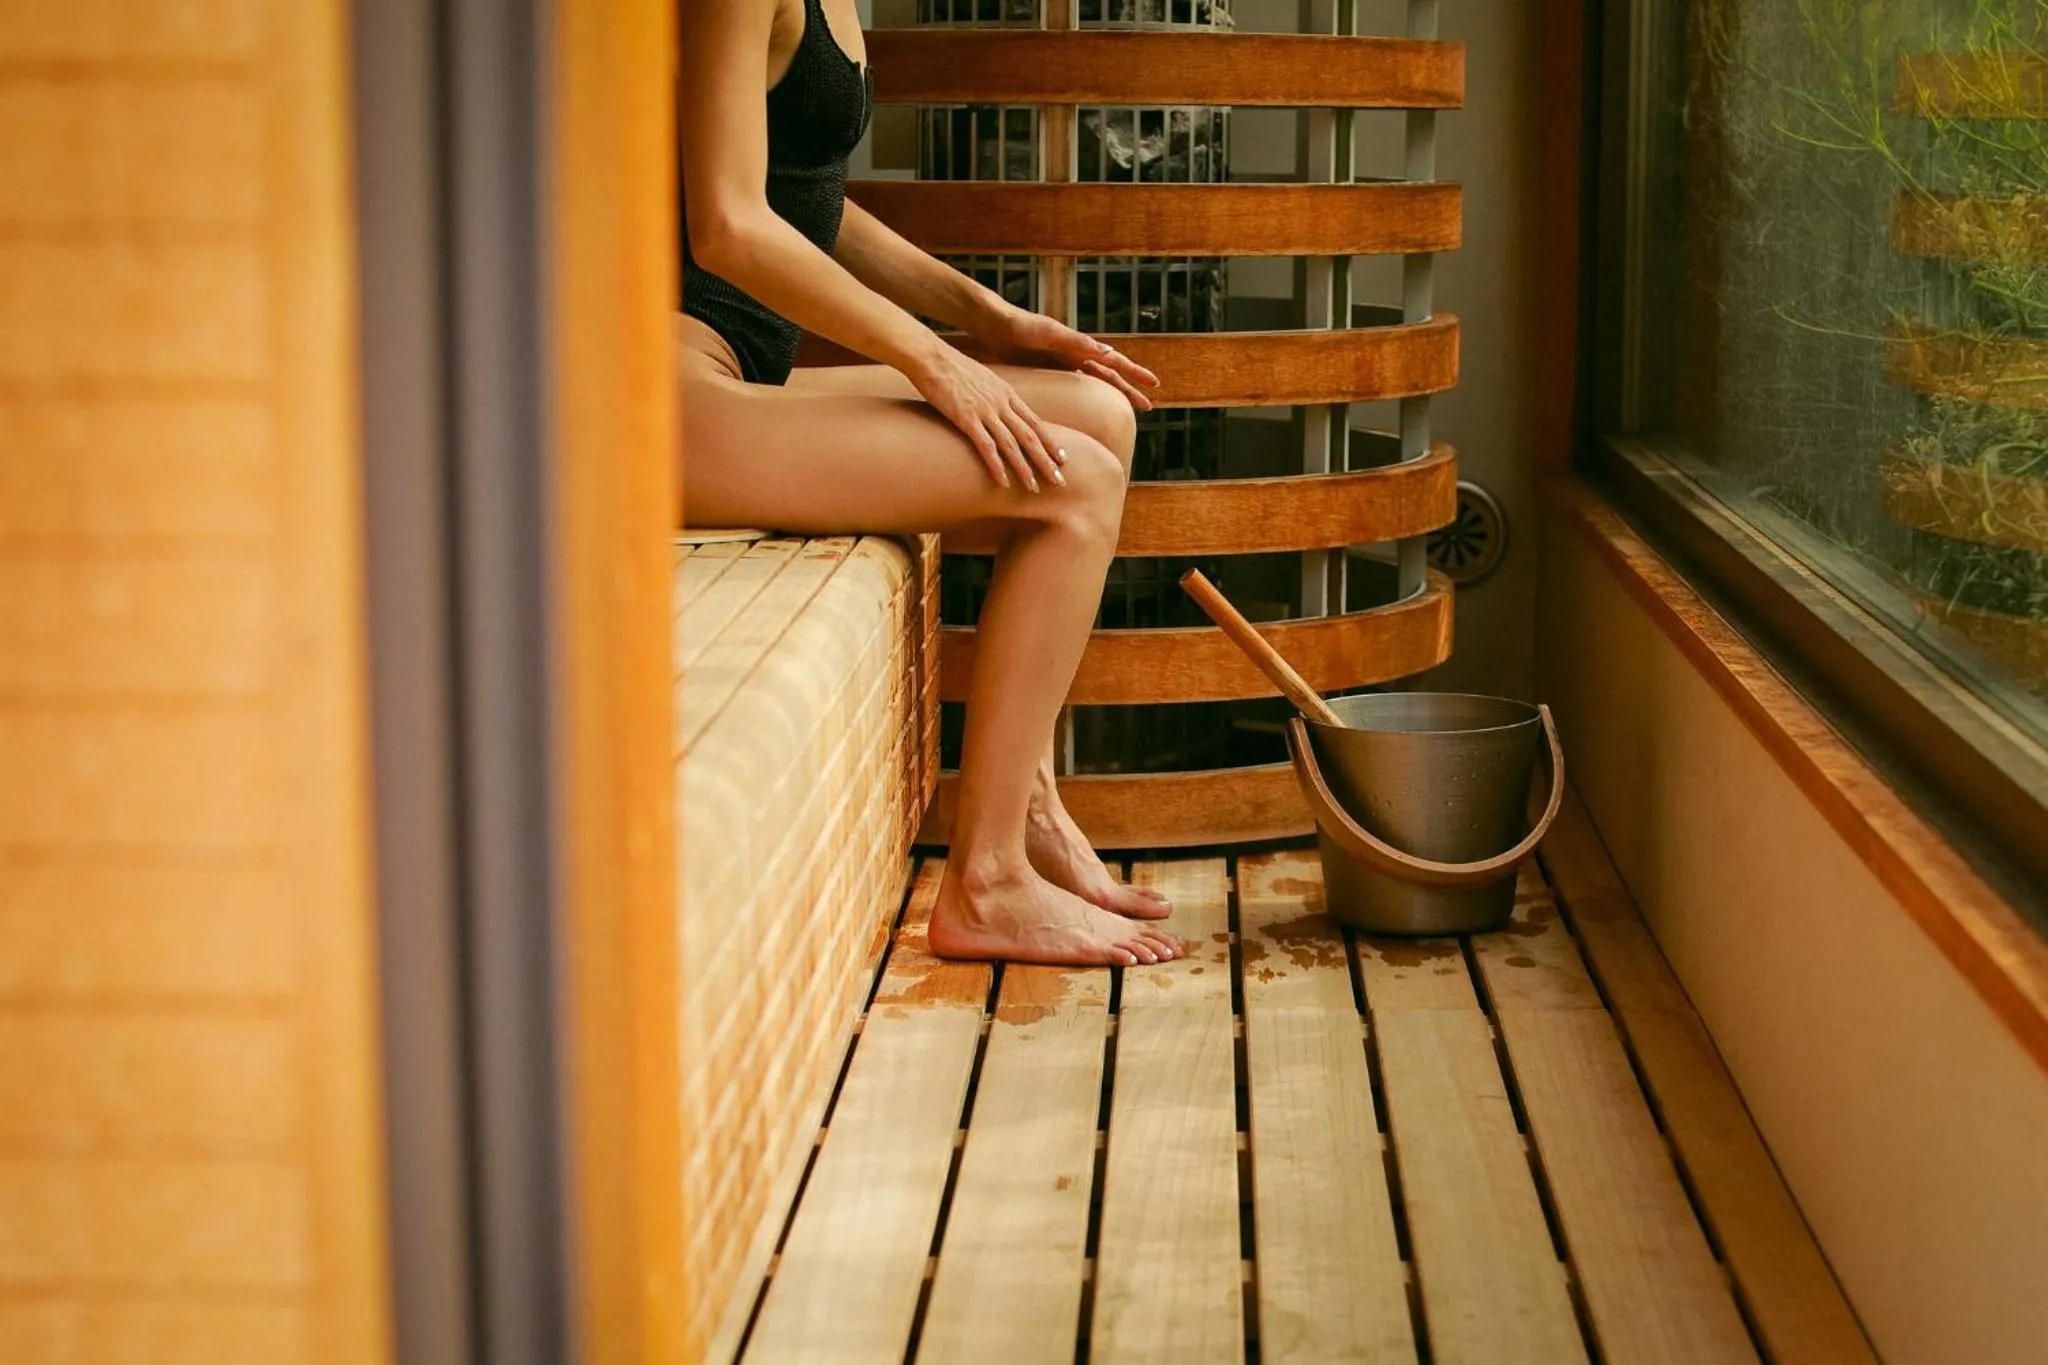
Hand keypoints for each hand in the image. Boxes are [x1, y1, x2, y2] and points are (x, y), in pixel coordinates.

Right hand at [908, 341, 1064, 491]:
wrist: (931, 356)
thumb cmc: (951, 366)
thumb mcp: (981, 378)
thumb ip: (993, 394)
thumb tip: (997, 406)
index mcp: (1006, 393)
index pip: (1035, 422)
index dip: (1051, 442)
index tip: (1063, 459)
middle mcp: (1001, 403)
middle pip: (1030, 436)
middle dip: (1046, 461)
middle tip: (1060, 481)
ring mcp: (985, 411)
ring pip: (1012, 444)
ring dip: (1025, 468)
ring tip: (1035, 488)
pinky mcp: (966, 418)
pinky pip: (986, 446)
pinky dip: (997, 466)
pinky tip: (1004, 482)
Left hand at [977, 306, 1162, 412]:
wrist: (994, 325)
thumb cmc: (1021, 326)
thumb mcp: (1049, 333)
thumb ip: (1076, 341)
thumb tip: (1108, 351)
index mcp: (1080, 347)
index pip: (1114, 363)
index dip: (1134, 374)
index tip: (1154, 385)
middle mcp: (1075, 356)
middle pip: (1108, 378)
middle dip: (1128, 391)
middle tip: (1148, 407)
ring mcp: (1061, 366)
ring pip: (1093, 386)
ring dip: (1109, 398)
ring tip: (1123, 412)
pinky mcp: (1046, 373)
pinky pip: (1071, 391)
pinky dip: (1083, 402)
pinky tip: (1086, 413)